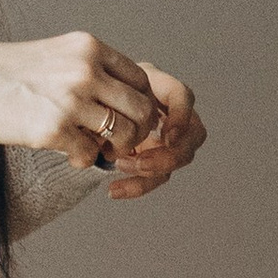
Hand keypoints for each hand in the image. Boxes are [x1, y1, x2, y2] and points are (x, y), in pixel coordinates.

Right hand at [0, 33, 163, 166]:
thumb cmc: (11, 72)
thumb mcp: (58, 54)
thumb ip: (92, 68)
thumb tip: (125, 98)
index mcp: (89, 48)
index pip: (141, 80)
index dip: (141, 104)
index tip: (129, 117)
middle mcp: (86, 71)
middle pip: (141, 109)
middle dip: (138, 131)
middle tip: (122, 140)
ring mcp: (71, 100)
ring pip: (124, 134)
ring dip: (115, 148)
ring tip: (99, 148)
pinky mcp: (54, 129)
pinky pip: (91, 154)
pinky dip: (85, 159)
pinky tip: (71, 154)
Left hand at [98, 63, 205, 198]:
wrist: (84, 114)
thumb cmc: (92, 96)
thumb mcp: (94, 92)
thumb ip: (105, 104)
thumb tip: (103, 129)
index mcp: (158, 88)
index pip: (183, 96)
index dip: (181, 117)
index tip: (167, 137)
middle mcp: (171, 113)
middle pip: (193, 135)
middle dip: (169, 155)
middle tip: (140, 163)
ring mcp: (167, 138)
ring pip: (178, 160)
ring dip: (152, 171)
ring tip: (119, 167)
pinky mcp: (156, 160)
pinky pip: (156, 177)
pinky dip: (136, 185)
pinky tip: (114, 189)